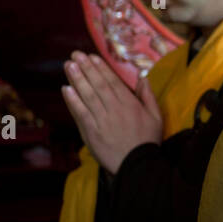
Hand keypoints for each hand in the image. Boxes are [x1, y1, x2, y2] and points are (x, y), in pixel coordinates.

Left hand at [61, 51, 161, 173]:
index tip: (92, 57)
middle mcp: (114, 109)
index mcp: (130, 104)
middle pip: (98, 85)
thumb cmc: (147, 141)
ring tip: (68, 66)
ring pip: (87, 96)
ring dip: (77, 79)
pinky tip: (66, 89)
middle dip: (86, 68)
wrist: (137, 166)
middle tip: (75, 55)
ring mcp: (101, 121)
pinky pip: (80, 113)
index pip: (113, 81)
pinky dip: (72, 101)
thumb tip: (142, 78)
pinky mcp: (91, 132)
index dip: (101, 68)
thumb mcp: (156, 117)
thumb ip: (148, 96)